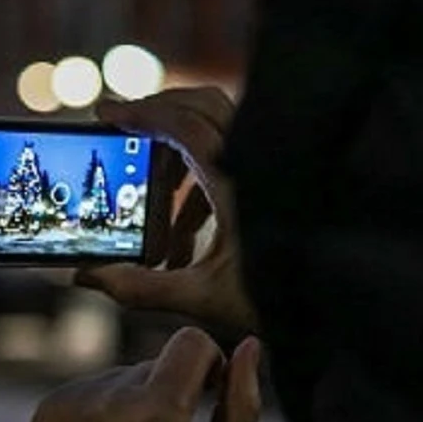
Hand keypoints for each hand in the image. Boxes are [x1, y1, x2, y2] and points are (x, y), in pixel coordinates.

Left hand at [19, 328, 261, 421]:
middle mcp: (107, 397)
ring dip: (138, 401)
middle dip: (172, 391)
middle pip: (158, 360)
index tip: (212, 391)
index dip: (211, 361)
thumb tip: (251, 346)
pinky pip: (92, 388)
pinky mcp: (49, 408)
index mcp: (156, 414)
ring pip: (125, 374)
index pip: (191, 341)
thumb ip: (242, 409)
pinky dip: (105, 411)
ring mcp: (72, 401)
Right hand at [75, 87, 258, 333]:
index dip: (142, 113)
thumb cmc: (280, 304)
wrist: (335, 314)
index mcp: (239, 186)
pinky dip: (199, 178)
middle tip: (122, 128)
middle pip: (204, 107)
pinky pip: (231, 159)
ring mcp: (271, 170)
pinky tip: (182, 231)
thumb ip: (141, 287)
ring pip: (218, 131)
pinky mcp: (276, 184)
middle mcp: (258, 167)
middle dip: (158, 113)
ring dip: (177, 153)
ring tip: (150, 198)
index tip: (106, 114)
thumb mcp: (202, 298)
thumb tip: (88, 276)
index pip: (185, 126)